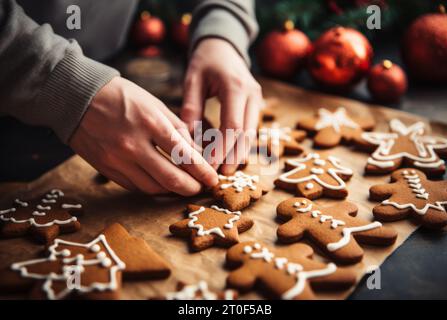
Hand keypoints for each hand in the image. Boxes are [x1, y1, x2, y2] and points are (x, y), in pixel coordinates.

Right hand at [69, 76, 217, 195]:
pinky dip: (153, 188)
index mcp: (150, 123)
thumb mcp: (154, 104)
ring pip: (154, 187)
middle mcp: (134, 144)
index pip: (184, 155)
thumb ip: (177, 129)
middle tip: (202, 187)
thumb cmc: (121, 97)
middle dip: (192, 187)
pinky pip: (135, 187)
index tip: (213, 178)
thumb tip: (196, 153)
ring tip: (184, 186)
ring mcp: (118, 160)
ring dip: (173, 191)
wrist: (77, 97)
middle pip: (171, 178)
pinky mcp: (107, 169)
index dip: (202, 171)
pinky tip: (163, 185)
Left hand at [181, 38, 263, 173]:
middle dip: (233, 156)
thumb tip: (186, 140)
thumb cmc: (205, 62)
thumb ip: (190, 108)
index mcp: (235, 87)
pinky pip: (251, 129)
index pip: (232, 125)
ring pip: (252, 134)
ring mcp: (258, 99)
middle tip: (219, 176)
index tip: (209, 166)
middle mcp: (252, 94)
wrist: (224, 46)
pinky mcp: (257, 105)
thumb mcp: (192, 80)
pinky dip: (241, 144)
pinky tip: (230, 157)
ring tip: (225, 171)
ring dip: (239, 154)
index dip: (222, 148)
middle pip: (246, 133)